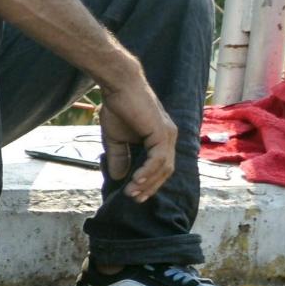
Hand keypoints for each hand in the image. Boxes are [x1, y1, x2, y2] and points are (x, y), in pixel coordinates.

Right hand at [100, 77, 180, 204]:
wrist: (119, 86)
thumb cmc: (117, 107)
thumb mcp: (115, 139)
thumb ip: (119, 158)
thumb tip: (119, 177)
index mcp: (159, 138)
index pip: (160, 166)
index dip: (148, 182)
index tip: (134, 194)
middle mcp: (169, 138)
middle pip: (165, 170)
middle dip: (150, 187)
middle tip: (135, 199)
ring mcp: (167, 135)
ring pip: (164, 167)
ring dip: (148, 182)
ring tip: (132, 193)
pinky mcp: (162, 133)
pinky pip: (158, 159)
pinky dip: (148, 172)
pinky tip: (136, 180)